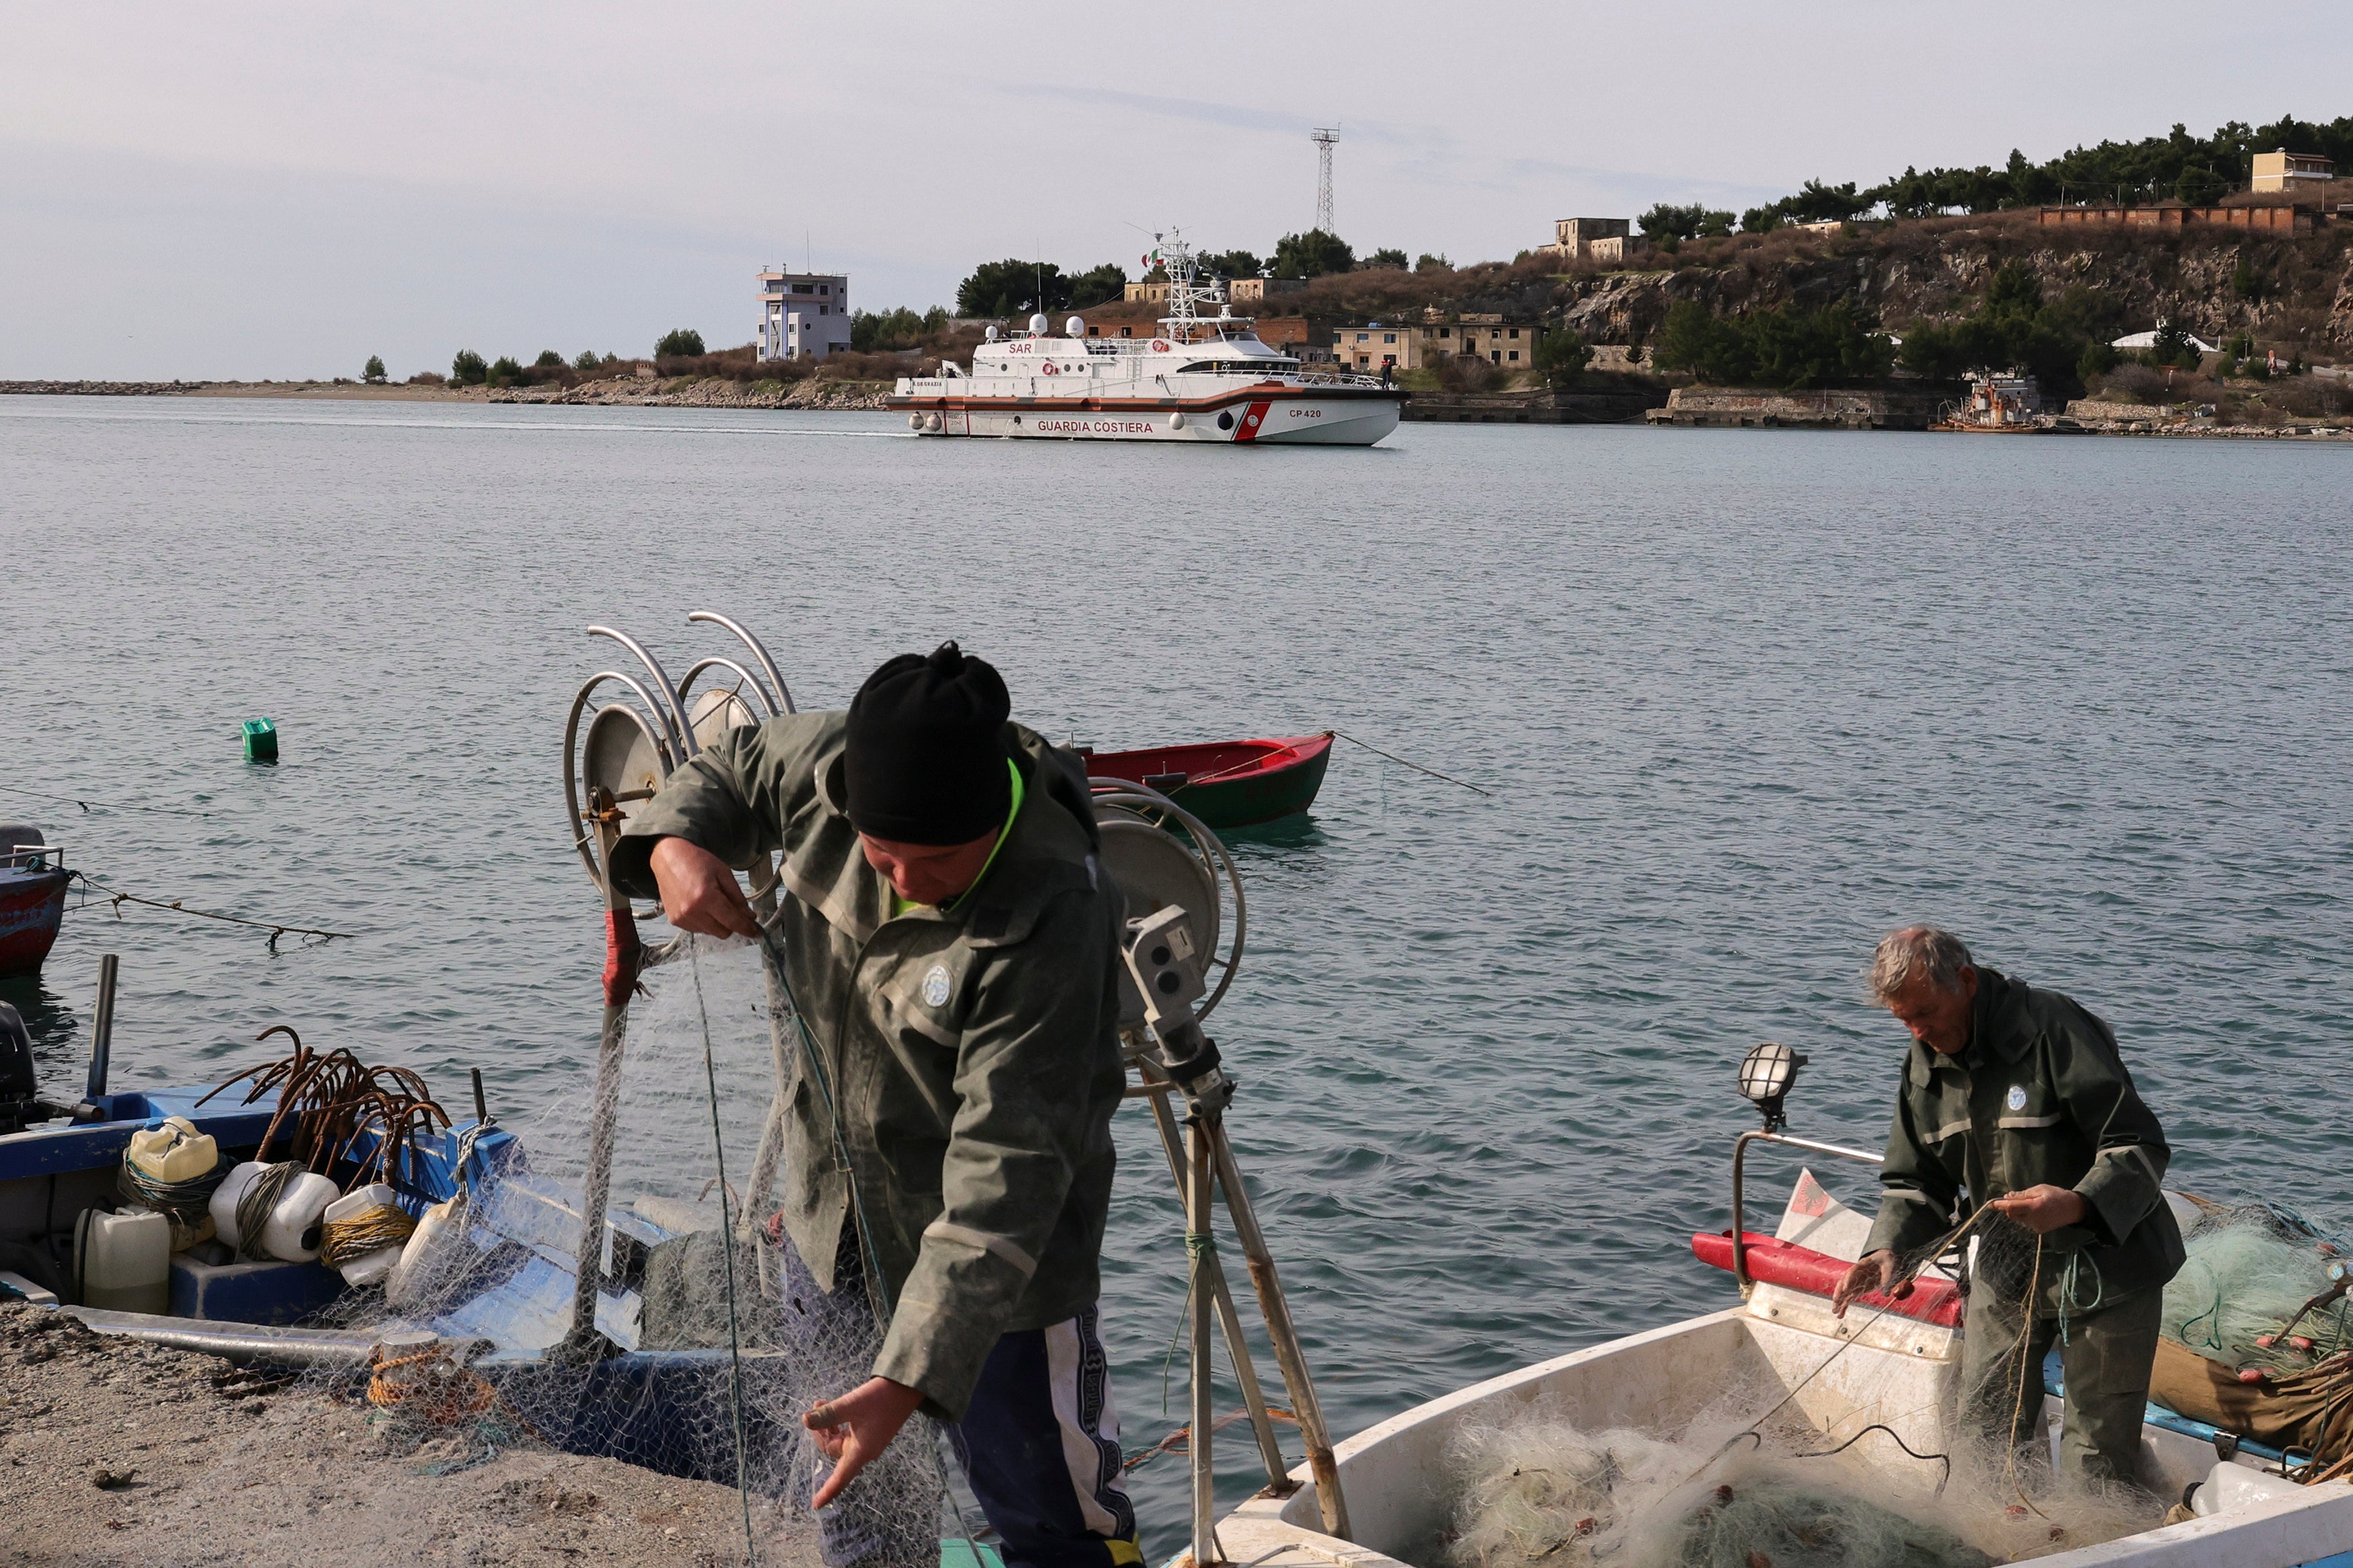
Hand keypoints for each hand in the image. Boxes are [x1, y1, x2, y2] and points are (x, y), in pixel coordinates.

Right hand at [649, 836, 758, 938]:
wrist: (668, 858)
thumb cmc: (696, 861)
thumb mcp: (723, 873)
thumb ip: (737, 897)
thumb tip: (749, 915)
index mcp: (706, 897)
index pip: (733, 921)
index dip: (747, 928)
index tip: (757, 933)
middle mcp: (692, 911)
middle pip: (723, 932)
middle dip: (731, 924)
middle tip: (732, 909)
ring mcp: (682, 918)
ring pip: (710, 932)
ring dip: (717, 923)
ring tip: (711, 902)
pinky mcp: (675, 920)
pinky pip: (697, 929)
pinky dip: (704, 922)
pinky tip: (700, 906)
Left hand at [806, 1376, 925, 1507]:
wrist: (906, 1388)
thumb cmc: (880, 1399)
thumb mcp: (851, 1405)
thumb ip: (828, 1415)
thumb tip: (805, 1421)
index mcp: (860, 1452)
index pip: (840, 1479)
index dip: (827, 1492)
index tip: (815, 1505)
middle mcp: (863, 1451)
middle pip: (833, 1451)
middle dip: (821, 1433)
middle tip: (815, 1408)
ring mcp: (867, 1441)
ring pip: (839, 1441)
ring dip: (828, 1425)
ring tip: (820, 1403)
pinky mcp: (870, 1431)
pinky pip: (847, 1434)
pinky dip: (837, 1423)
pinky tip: (831, 1406)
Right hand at [1831, 1250, 1906, 1316]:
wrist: (1885, 1260)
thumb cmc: (1886, 1260)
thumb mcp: (1889, 1266)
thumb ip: (1887, 1278)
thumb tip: (1886, 1293)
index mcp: (1861, 1265)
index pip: (1852, 1272)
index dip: (1848, 1280)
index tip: (1845, 1288)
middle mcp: (1855, 1274)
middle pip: (1844, 1282)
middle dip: (1839, 1292)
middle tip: (1835, 1300)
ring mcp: (1856, 1282)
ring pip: (1844, 1292)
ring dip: (1839, 1301)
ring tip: (1834, 1311)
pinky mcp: (1858, 1289)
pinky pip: (1849, 1298)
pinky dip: (1844, 1306)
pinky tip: (1840, 1314)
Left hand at [1991, 1184, 2087, 1234]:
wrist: (2073, 1209)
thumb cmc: (2057, 1195)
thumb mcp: (2040, 1189)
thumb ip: (2023, 1194)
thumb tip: (2008, 1196)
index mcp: (2034, 1207)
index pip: (2011, 1207)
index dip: (2000, 1205)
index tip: (1991, 1203)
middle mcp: (2033, 1219)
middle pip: (2012, 1214)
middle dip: (2009, 1207)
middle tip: (2015, 1198)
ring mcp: (2036, 1227)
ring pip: (2018, 1219)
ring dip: (2018, 1212)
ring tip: (2030, 1203)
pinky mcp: (2039, 1231)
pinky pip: (2026, 1223)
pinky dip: (2025, 1216)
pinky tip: (2035, 1211)